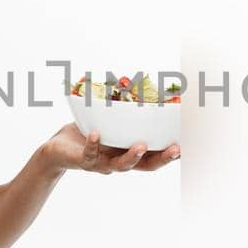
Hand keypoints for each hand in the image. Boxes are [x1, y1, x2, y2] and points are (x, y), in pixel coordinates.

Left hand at [42, 122, 180, 173]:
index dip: (172, 152)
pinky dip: (94, 144)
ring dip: (132, 156)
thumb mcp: (109, 121)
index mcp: (129, 153)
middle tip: (176, 149)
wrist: (58, 150)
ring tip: (141, 146)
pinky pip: (90, 154)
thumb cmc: (88, 132)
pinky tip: (97, 134)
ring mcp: (102, 164)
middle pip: (146, 165)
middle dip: (162, 158)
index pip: (156, 156)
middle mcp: (119, 162)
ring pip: (120, 165)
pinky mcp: (84, 161)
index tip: (189, 143)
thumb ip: (125, 110)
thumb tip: (142, 81)